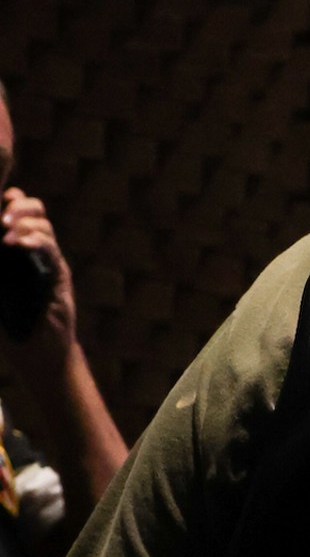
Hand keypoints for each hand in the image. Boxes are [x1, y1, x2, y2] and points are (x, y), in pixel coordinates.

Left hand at [1, 186, 77, 365]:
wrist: (37, 356)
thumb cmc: (7, 329)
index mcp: (11, 249)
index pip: (11, 209)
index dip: (6, 201)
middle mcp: (30, 250)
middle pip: (30, 208)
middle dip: (18, 205)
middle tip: (2, 219)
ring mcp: (46, 261)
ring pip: (42, 223)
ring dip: (24, 222)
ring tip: (7, 237)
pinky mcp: (58, 274)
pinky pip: (50, 248)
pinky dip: (37, 241)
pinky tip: (21, 244)